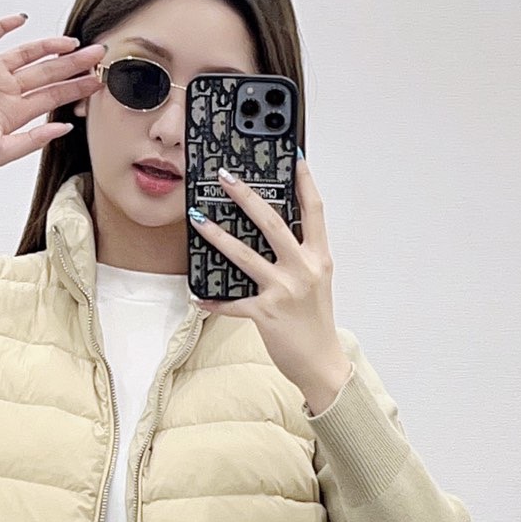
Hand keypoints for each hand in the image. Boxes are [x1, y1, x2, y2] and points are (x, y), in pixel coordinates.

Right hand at [0, 14, 103, 165]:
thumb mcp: (0, 152)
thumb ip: (33, 140)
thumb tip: (64, 127)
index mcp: (15, 112)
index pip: (53, 96)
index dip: (77, 88)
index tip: (99, 80)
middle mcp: (6, 89)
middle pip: (48, 74)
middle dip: (74, 65)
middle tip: (100, 55)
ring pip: (27, 54)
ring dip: (50, 47)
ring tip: (74, 43)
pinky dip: (6, 25)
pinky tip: (23, 19)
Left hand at [187, 156, 350, 411]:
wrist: (323, 364)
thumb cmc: (316, 322)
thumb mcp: (316, 283)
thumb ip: (300, 258)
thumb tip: (274, 235)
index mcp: (319, 258)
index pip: (314, 211)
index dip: (305, 182)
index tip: (294, 158)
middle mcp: (303, 269)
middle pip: (272, 223)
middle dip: (247, 196)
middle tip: (225, 177)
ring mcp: (284, 291)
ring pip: (245, 255)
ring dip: (217, 235)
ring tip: (197, 218)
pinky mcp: (265, 313)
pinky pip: (232, 303)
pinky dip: (213, 300)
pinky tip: (198, 295)